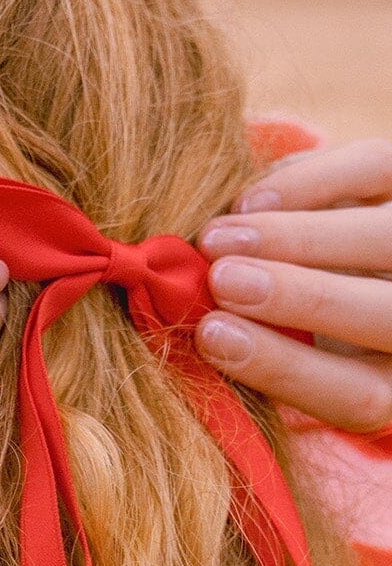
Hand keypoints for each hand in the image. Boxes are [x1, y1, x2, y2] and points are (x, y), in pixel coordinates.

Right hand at [195, 140, 391, 433]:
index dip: (282, 367)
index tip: (211, 334)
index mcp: (391, 384)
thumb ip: (252, 356)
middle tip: (220, 278)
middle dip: (296, 295)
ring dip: (295, 236)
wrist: (334, 259)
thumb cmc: (285, 328)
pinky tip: (251, 201)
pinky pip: (376, 170)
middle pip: (384, 314)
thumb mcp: (281, 359)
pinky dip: (311, 183)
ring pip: (384, 238)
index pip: (356, 395)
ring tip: (217, 236)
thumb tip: (194, 330)